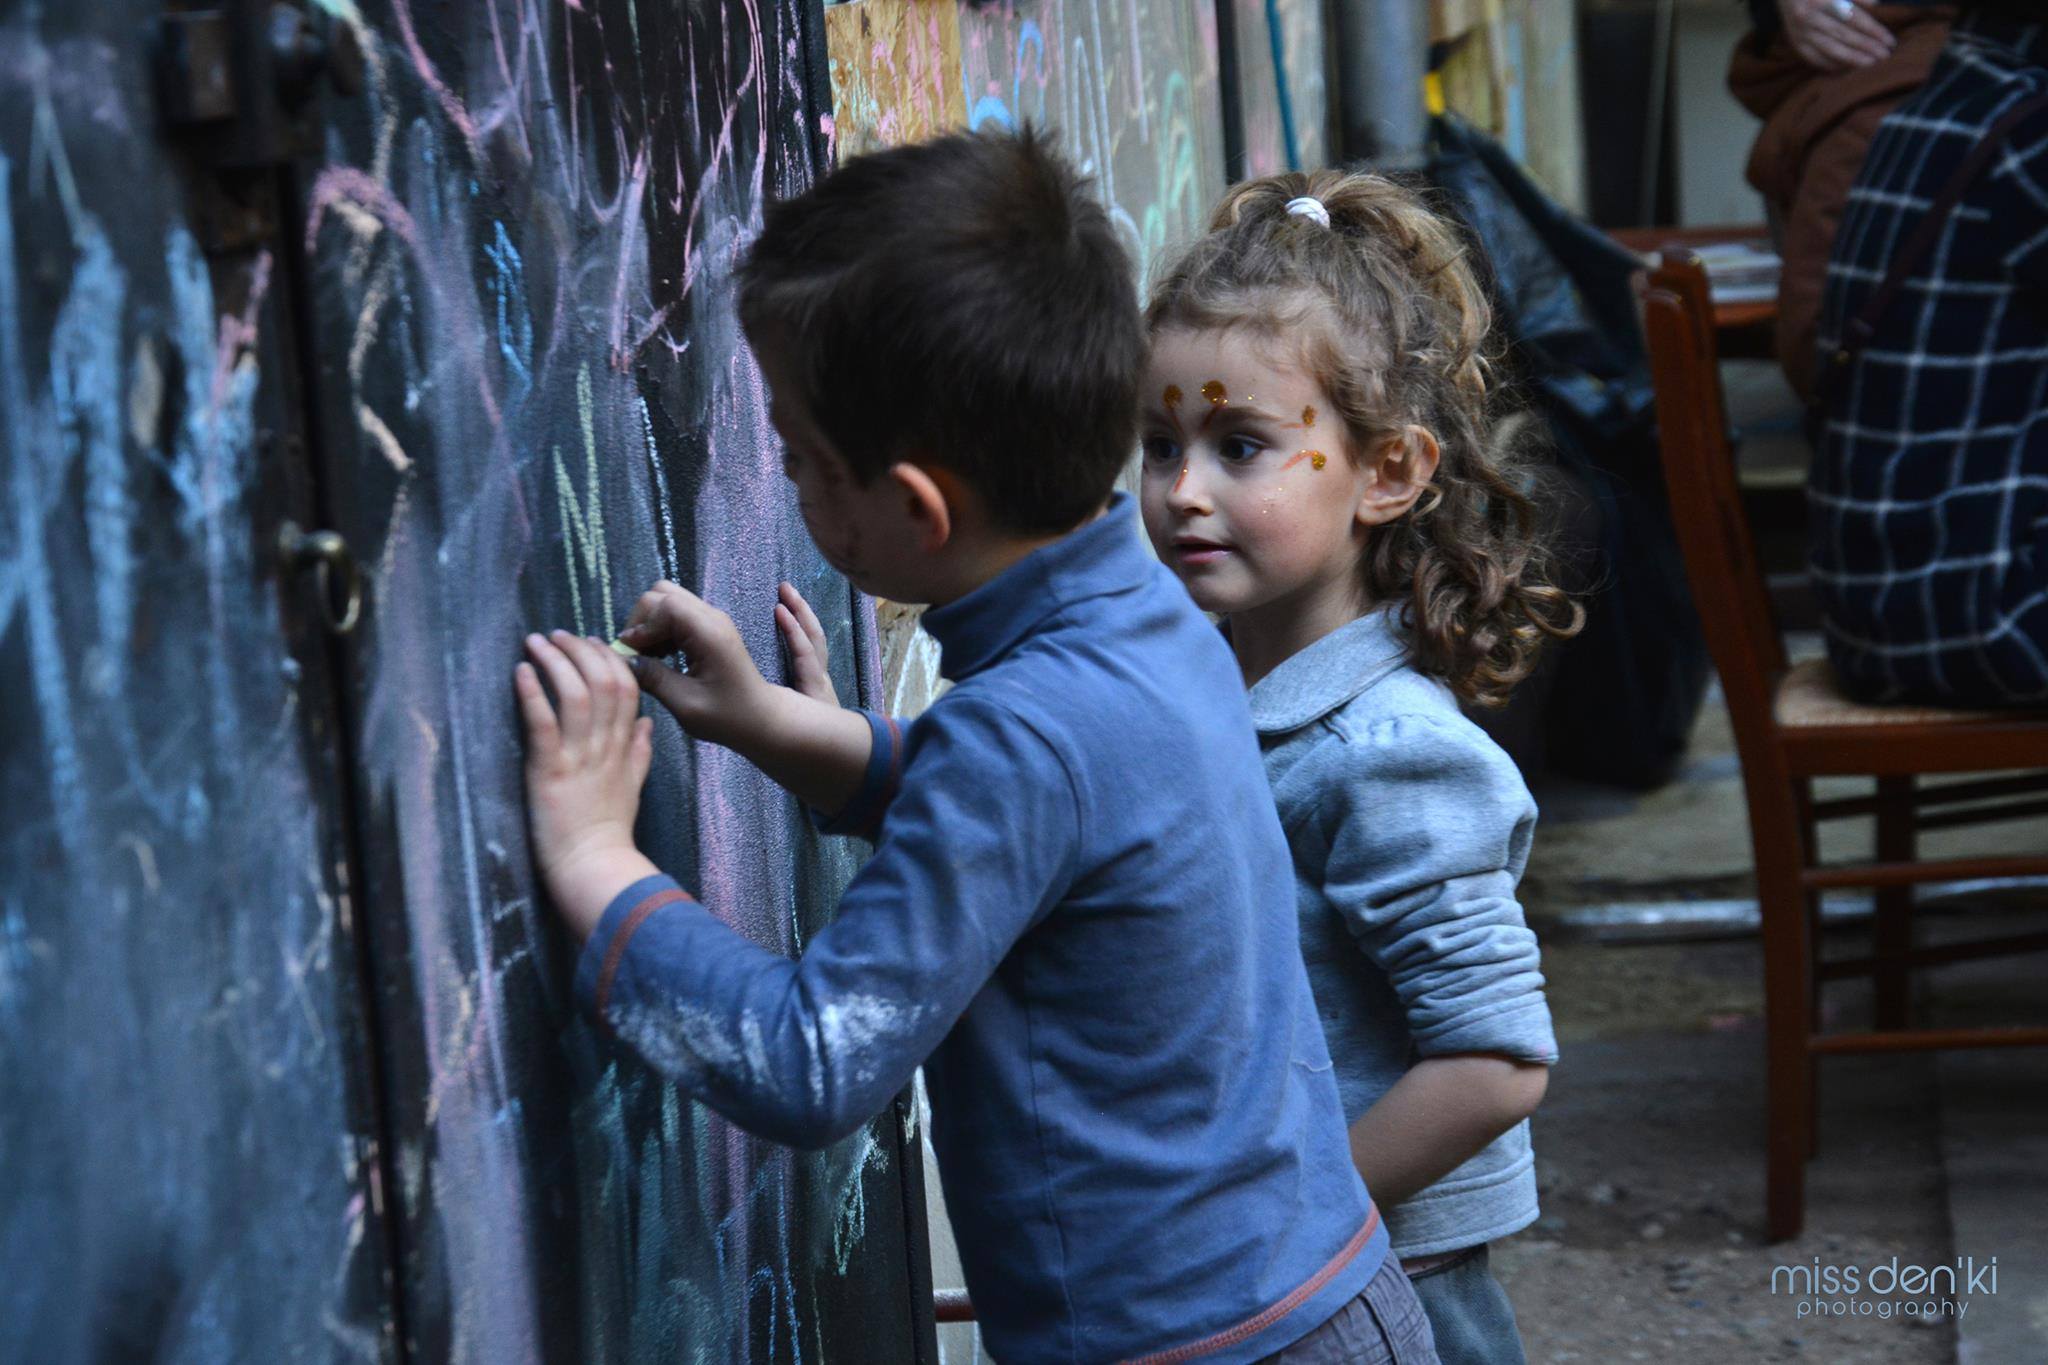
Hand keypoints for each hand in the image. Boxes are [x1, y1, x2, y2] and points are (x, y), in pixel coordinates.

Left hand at [516, 631, 654, 919]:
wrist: (594, 867)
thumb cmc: (608, 832)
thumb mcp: (633, 786)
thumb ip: (641, 751)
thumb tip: (646, 722)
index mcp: (625, 747)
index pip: (627, 688)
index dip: (610, 659)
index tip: (590, 642)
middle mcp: (605, 746)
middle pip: (603, 681)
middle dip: (580, 650)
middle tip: (557, 634)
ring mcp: (579, 757)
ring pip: (575, 694)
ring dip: (555, 662)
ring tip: (536, 642)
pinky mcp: (550, 771)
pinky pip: (543, 723)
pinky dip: (533, 693)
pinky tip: (522, 671)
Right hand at [619, 578, 874, 816]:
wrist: (763, 719)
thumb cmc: (729, 718)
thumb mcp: (685, 704)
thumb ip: (653, 678)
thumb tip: (623, 661)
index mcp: (709, 633)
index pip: (662, 604)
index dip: (640, 626)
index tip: (632, 656)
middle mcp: (712, 617)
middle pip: (662, 593)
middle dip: (641, 620)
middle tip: (637, 657)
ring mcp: (712, 620)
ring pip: (667, 600)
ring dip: (650, 624)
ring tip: (650, 659)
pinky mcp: (710, 628)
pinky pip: (676, 614)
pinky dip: (661, 629)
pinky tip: (662, 658)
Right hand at [1779, 0, 1893, 71]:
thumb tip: (1876, 4)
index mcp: (1821, 1)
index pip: (1854, 18)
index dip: (1874, 30)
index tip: (1889, 41)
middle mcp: (1810, 18)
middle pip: (1844, 36)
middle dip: (1867, 47)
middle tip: (1884, 56)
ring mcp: (1801, 33)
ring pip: (1830, 50)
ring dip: (1852, 59)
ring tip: (1870, 64)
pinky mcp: (1795, 42)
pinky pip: (1814, 58)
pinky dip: (1830, 64)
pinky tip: (1846, 68)